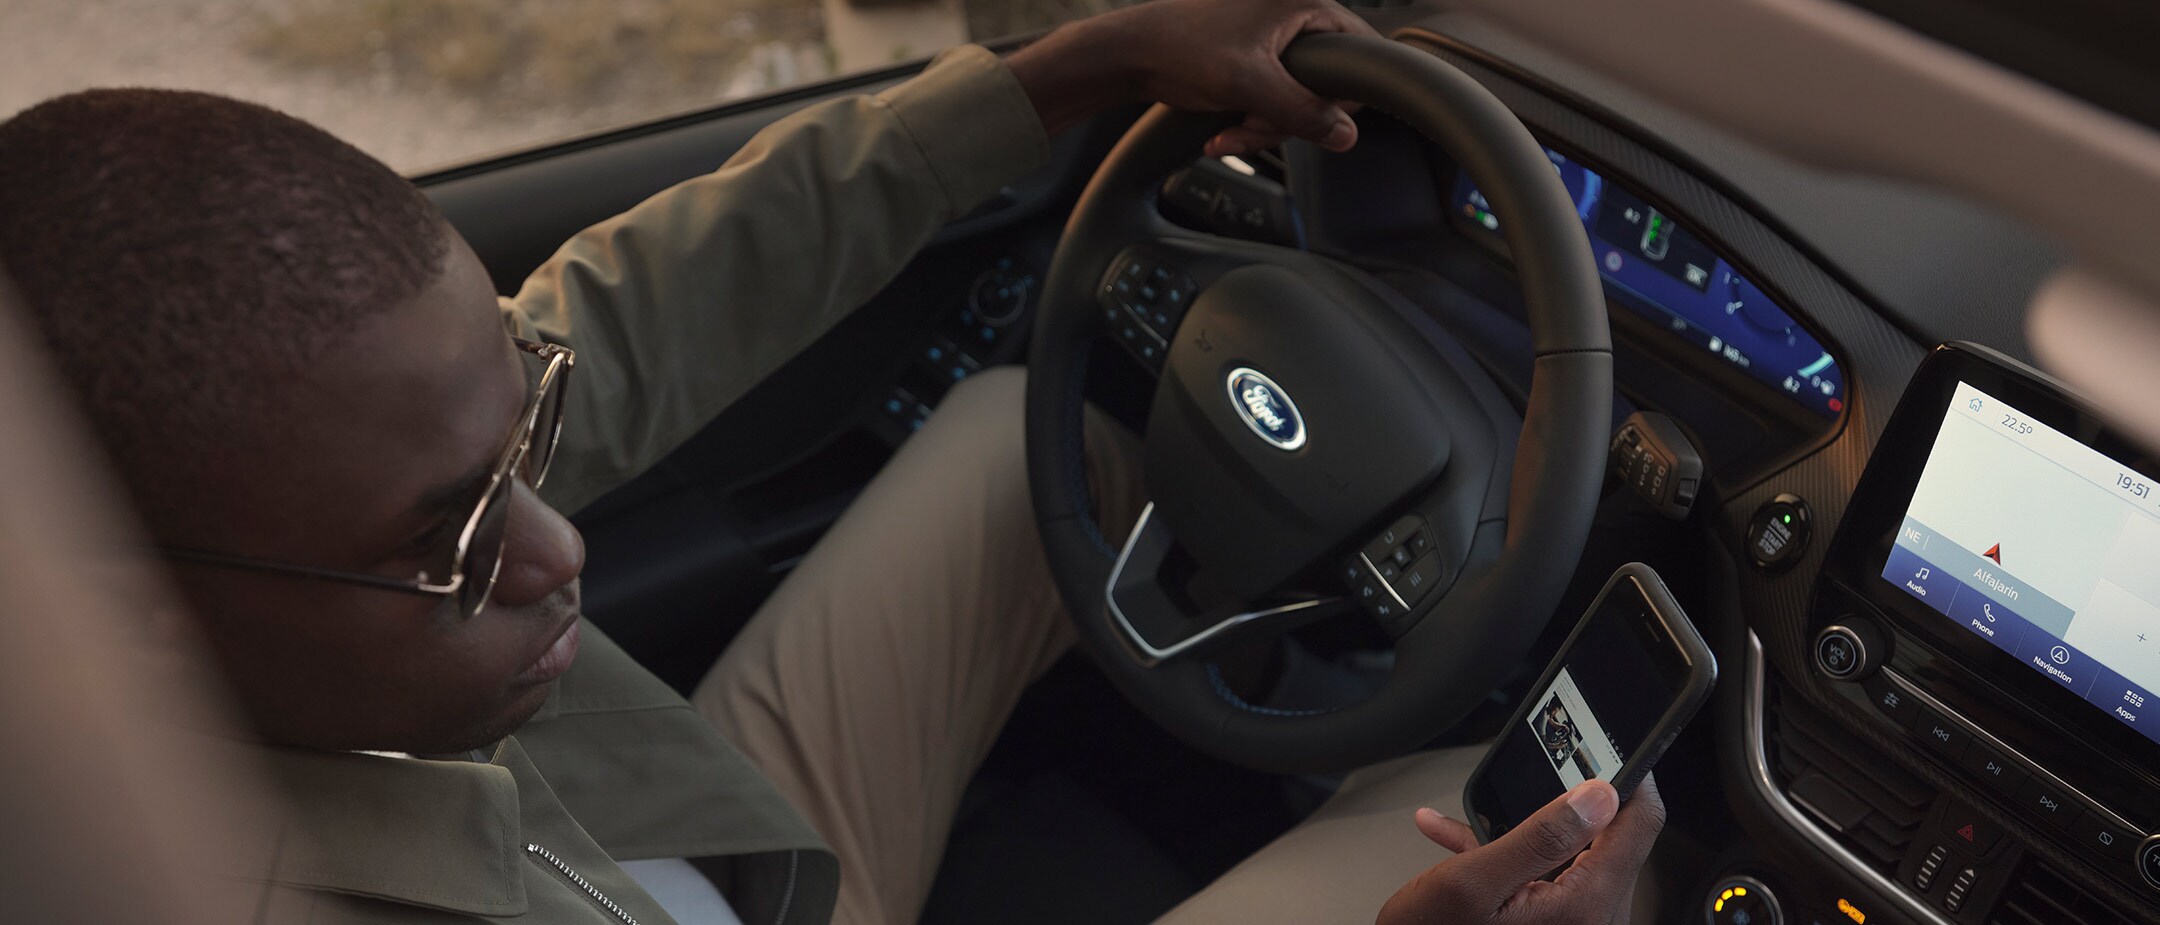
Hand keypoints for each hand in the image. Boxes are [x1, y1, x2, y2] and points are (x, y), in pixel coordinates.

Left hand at [1005, 0, 1380, 155]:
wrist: (1130, 54)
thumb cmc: (1182, 50)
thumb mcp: (1249, 85)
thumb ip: (1302, 111)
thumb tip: (1346, 135)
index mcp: (1304, 3)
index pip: (1358, 54)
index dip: (1339, 97)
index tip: (1310, 120)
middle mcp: (1294, 14)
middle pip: (1324, 85)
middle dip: (1286, 118)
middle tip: (1254, 127)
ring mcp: (1274, 37)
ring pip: (1295, 99)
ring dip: (1263, 127)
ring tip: (1229, 133)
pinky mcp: (1255, 58)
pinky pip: (1271, 98)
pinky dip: (1250, 120)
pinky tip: (1222, 133)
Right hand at [1377, 776, 1666, 924]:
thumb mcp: (1473, 881)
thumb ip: (1540, 834)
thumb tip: (1599, 794)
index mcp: (1586, 904)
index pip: (1640, 821)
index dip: (1627, 774)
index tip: (1604, 746)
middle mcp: (1594, 918)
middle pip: (1612, 835)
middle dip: (1568, 802)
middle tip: (1533, 776)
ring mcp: (1577, 923)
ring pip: (1575, 851)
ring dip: (1529, 828)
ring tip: (1477, 820)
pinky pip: (1546, 875)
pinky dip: (1511, 855)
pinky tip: (1460, 840)